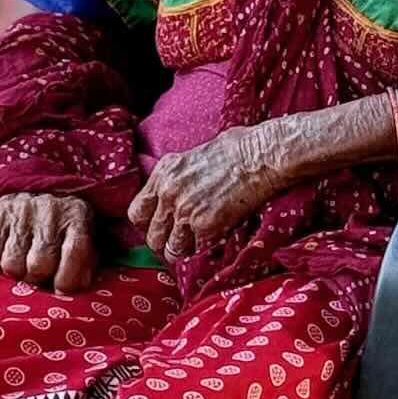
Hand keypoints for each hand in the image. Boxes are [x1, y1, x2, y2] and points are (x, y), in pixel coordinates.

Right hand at [0, 193, 96, 290]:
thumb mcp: (87, 244)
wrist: (45, 192)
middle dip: (38, 278)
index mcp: (78, 216)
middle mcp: (50, 208)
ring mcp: (23, 208)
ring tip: (24, 264)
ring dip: (17, 272)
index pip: (73, 252)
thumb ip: (83, 268)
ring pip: (12, 264)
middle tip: (40, 274)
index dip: (66, 280)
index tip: (60, 290)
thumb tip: (63, 291)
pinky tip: (8, 254)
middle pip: (38, 264)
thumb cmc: (68, 231)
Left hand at [127, 127, 280, 261]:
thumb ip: (180, 177)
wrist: (260, 156)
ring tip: (198, 242)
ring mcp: (184, 210)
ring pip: (171, 248)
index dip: (149, 224)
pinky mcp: (204, 225)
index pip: (137, 212)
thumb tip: (182, 189)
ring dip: (184, 249)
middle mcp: (168, 192)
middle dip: (166, 241)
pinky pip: (195, 249)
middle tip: (181, 240)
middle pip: (152, 236)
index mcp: (164, 173)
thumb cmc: (238, 149)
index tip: (162, 226)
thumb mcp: (196, 156)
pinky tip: (216, 237)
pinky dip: (205, 247)